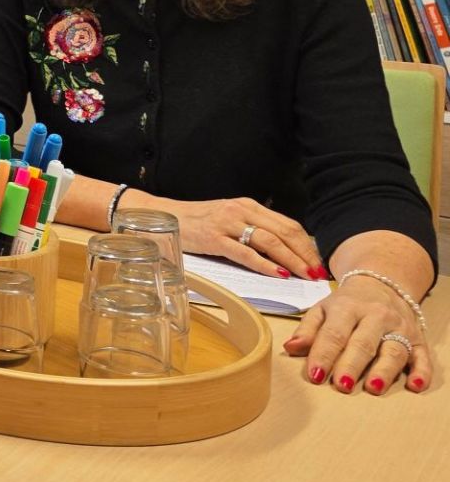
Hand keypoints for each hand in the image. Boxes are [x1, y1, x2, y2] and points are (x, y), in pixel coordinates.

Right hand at [168, 196, 323, 278]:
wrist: (162, 215)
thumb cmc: (196, 221)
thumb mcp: (228, 219)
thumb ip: (252, 229)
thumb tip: (283, 252)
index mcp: (248, 205)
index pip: (288, 224)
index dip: (308, 244)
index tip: (319, 262)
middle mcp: (241, 210)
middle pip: (284, 232)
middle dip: (305, 254)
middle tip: (319, 273)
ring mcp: (227, 223)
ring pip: (269, 241)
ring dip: (292, 260)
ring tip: (305, 275)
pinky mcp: (213, 238)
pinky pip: (245, 252)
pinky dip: (265, 264)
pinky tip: (278, 274)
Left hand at [286, 277, 431, 395]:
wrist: (382, 283)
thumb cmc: (347, 303)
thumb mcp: (322, 308)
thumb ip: (307, 329)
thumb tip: (290, 348)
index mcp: (348, 307)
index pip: (334, 333)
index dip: (324, 354)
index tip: (315, 375)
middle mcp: (376, 316)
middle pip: (364, 342)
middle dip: (352, 364)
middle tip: (342, 385)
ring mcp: (400, 327)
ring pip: (394, 350)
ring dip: (384, 371)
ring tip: (373, 388)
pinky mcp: (419, 339)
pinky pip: (423, 356)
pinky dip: (422, 372)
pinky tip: (415, 386)